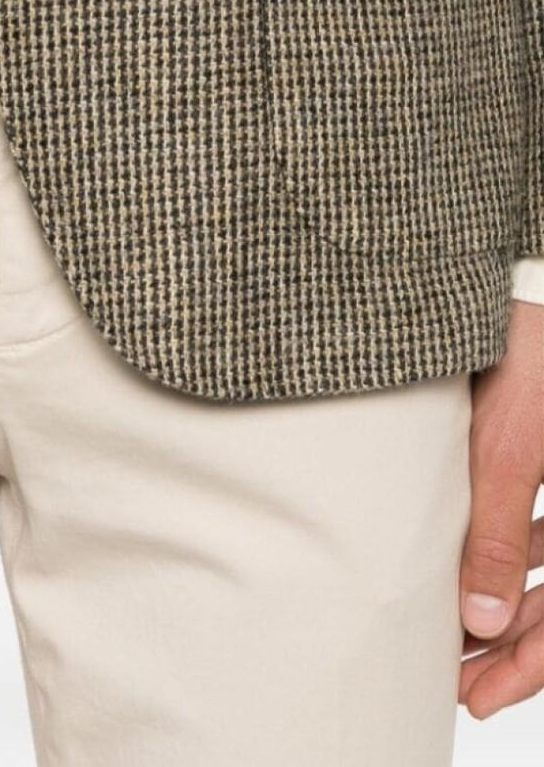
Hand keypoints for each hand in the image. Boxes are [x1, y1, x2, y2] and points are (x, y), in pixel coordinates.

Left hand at [459, 298, 543, 718]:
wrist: (495, 283)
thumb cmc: (517, 356)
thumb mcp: (505, 445)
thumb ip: (496, 531)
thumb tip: (484, 623)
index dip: (532, 664)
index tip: (479, 696)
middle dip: (512, 652)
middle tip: (456, 687)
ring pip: (539, 574)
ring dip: (499, 613)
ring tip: (446, 647)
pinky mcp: (526, 463)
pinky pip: (527, 536)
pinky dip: (495, 565)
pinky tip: (454, 586)